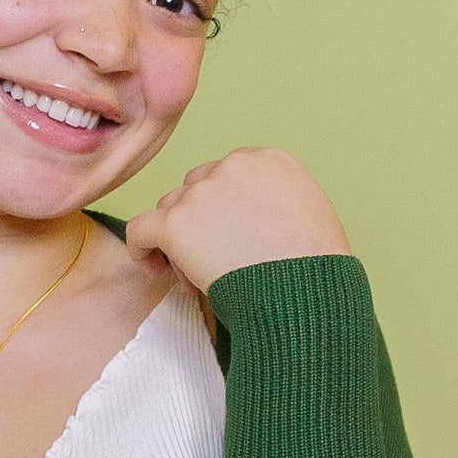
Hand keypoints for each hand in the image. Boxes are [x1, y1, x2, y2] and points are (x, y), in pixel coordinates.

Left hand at [124, 149, 351, 294]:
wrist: (305, 297)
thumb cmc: (316, 274)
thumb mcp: (310, 218)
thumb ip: (278, 204)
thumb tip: (253, 223)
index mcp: (270, 161)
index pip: (228, 176)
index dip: (225, 211)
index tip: (233, 243)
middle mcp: (234, 166)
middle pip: (196, 189)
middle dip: (200, 224)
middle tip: (217, 263)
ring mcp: (202, 193)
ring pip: (170, 210)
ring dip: (179, 241)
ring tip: (201, 278)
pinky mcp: (177, 223)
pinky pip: (141, 229)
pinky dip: (142, 248)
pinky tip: (153, 268)